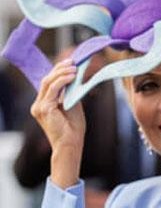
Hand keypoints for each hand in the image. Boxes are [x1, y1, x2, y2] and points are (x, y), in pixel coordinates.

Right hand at [29, 59, 85, 187]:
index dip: (58, 71)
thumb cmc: (73, 129)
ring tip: (74, 68)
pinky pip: (52, 90)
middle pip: (46, 80)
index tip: (70, 63)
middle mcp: (38, 104)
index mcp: (44, 104)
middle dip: (59, 69)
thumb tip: (75, 79)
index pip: (48, 83)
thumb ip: (70, 94)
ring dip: (62, 73)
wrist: (70, 145)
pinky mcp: (43, 109)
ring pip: (48, 83)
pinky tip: (72, 76)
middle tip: (72, 62)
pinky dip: (62, 81)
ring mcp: (39, 107)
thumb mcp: (72, 106)